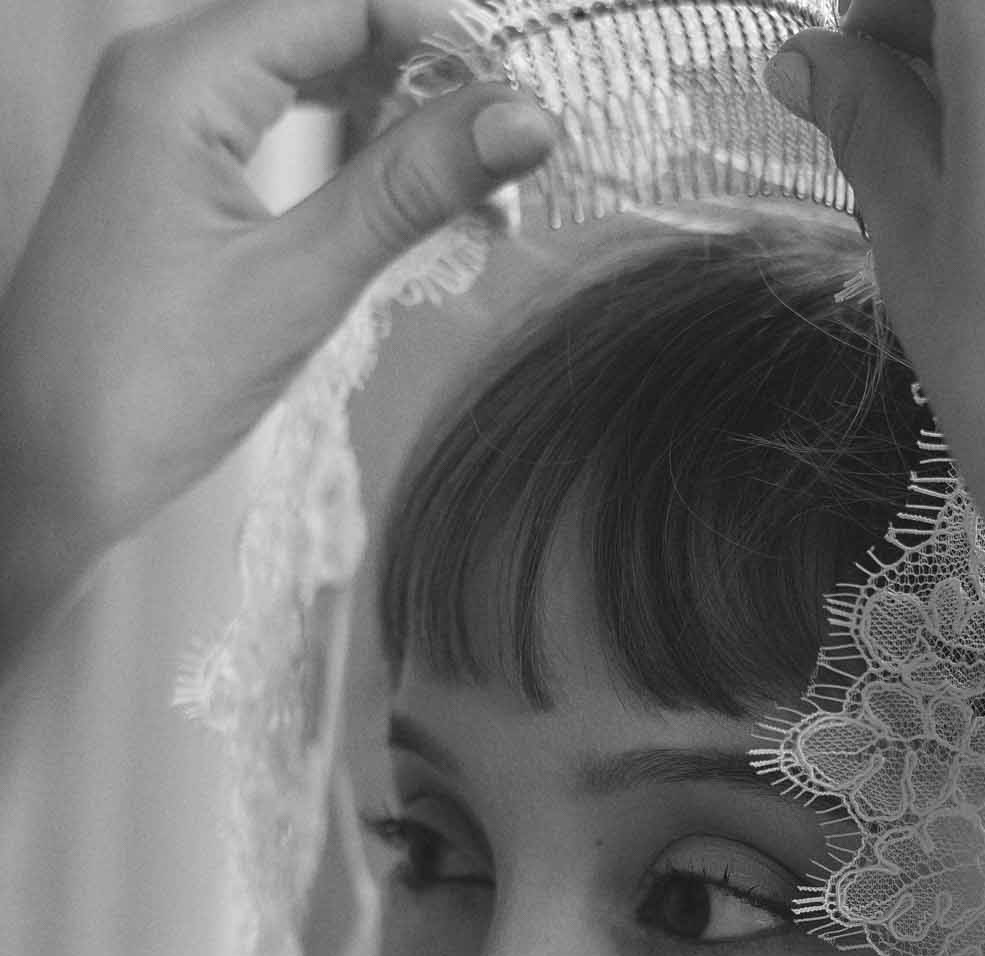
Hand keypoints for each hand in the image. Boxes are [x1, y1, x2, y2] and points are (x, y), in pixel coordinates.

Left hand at [0, 0, 556, 578]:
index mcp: (181, 74)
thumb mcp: (299, 282)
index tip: (527, 109)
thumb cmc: (144, 386)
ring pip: (308, 79)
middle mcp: (164, 73)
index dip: (448, 42)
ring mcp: (162, 122)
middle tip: (513, 162)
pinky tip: (403, 206)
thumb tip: (524, 118)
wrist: (46, 471)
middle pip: (330, 30)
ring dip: (397, 124)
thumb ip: (411, 189)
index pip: (346, 3)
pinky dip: (348, 157)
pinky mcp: (169, 174)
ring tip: (474, 195)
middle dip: (430, 85)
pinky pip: (277, 127)